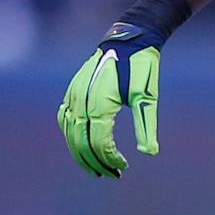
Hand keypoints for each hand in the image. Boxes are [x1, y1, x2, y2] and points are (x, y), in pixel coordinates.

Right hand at [58, 24, 161, 177]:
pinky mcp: (72, 90)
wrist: (128, 39)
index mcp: (99, 104)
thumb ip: (146, 126)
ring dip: (81, 153)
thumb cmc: (141, 67)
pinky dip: (71, 135)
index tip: (123, 167)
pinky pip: (64, 118)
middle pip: (81, 142)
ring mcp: (73, 95)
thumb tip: (150, 153)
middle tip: (112, 175)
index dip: (110, 159)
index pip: (99, 142)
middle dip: (96, 162)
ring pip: (70, 133)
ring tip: (97, 168)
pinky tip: (81, 144)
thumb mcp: (147, 97)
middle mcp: (81, 101)